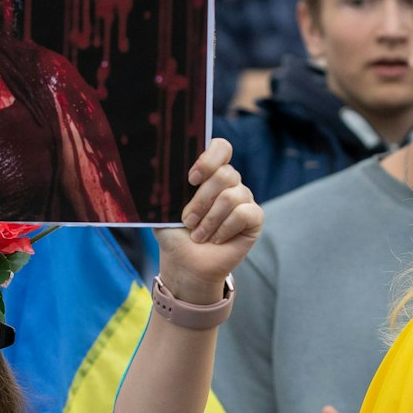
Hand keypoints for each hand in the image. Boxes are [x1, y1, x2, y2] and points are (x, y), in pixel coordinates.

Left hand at [157, 138, 260, 301]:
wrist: (185, 264)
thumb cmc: (174, 234)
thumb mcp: (163, 208)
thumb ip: (166, 187)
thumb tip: (157, 169)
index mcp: (209, 172)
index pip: (221, 148)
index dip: (209, 159)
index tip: (191, 179)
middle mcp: (229, 182)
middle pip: (225, 174)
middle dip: (201, 200)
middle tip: (187, 220)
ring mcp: (244, 199)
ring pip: (231, 196)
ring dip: (210, 220)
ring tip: (199, 236)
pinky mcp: (254, 218)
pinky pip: (245, 213)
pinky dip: (225, 228)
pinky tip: (216, 240)